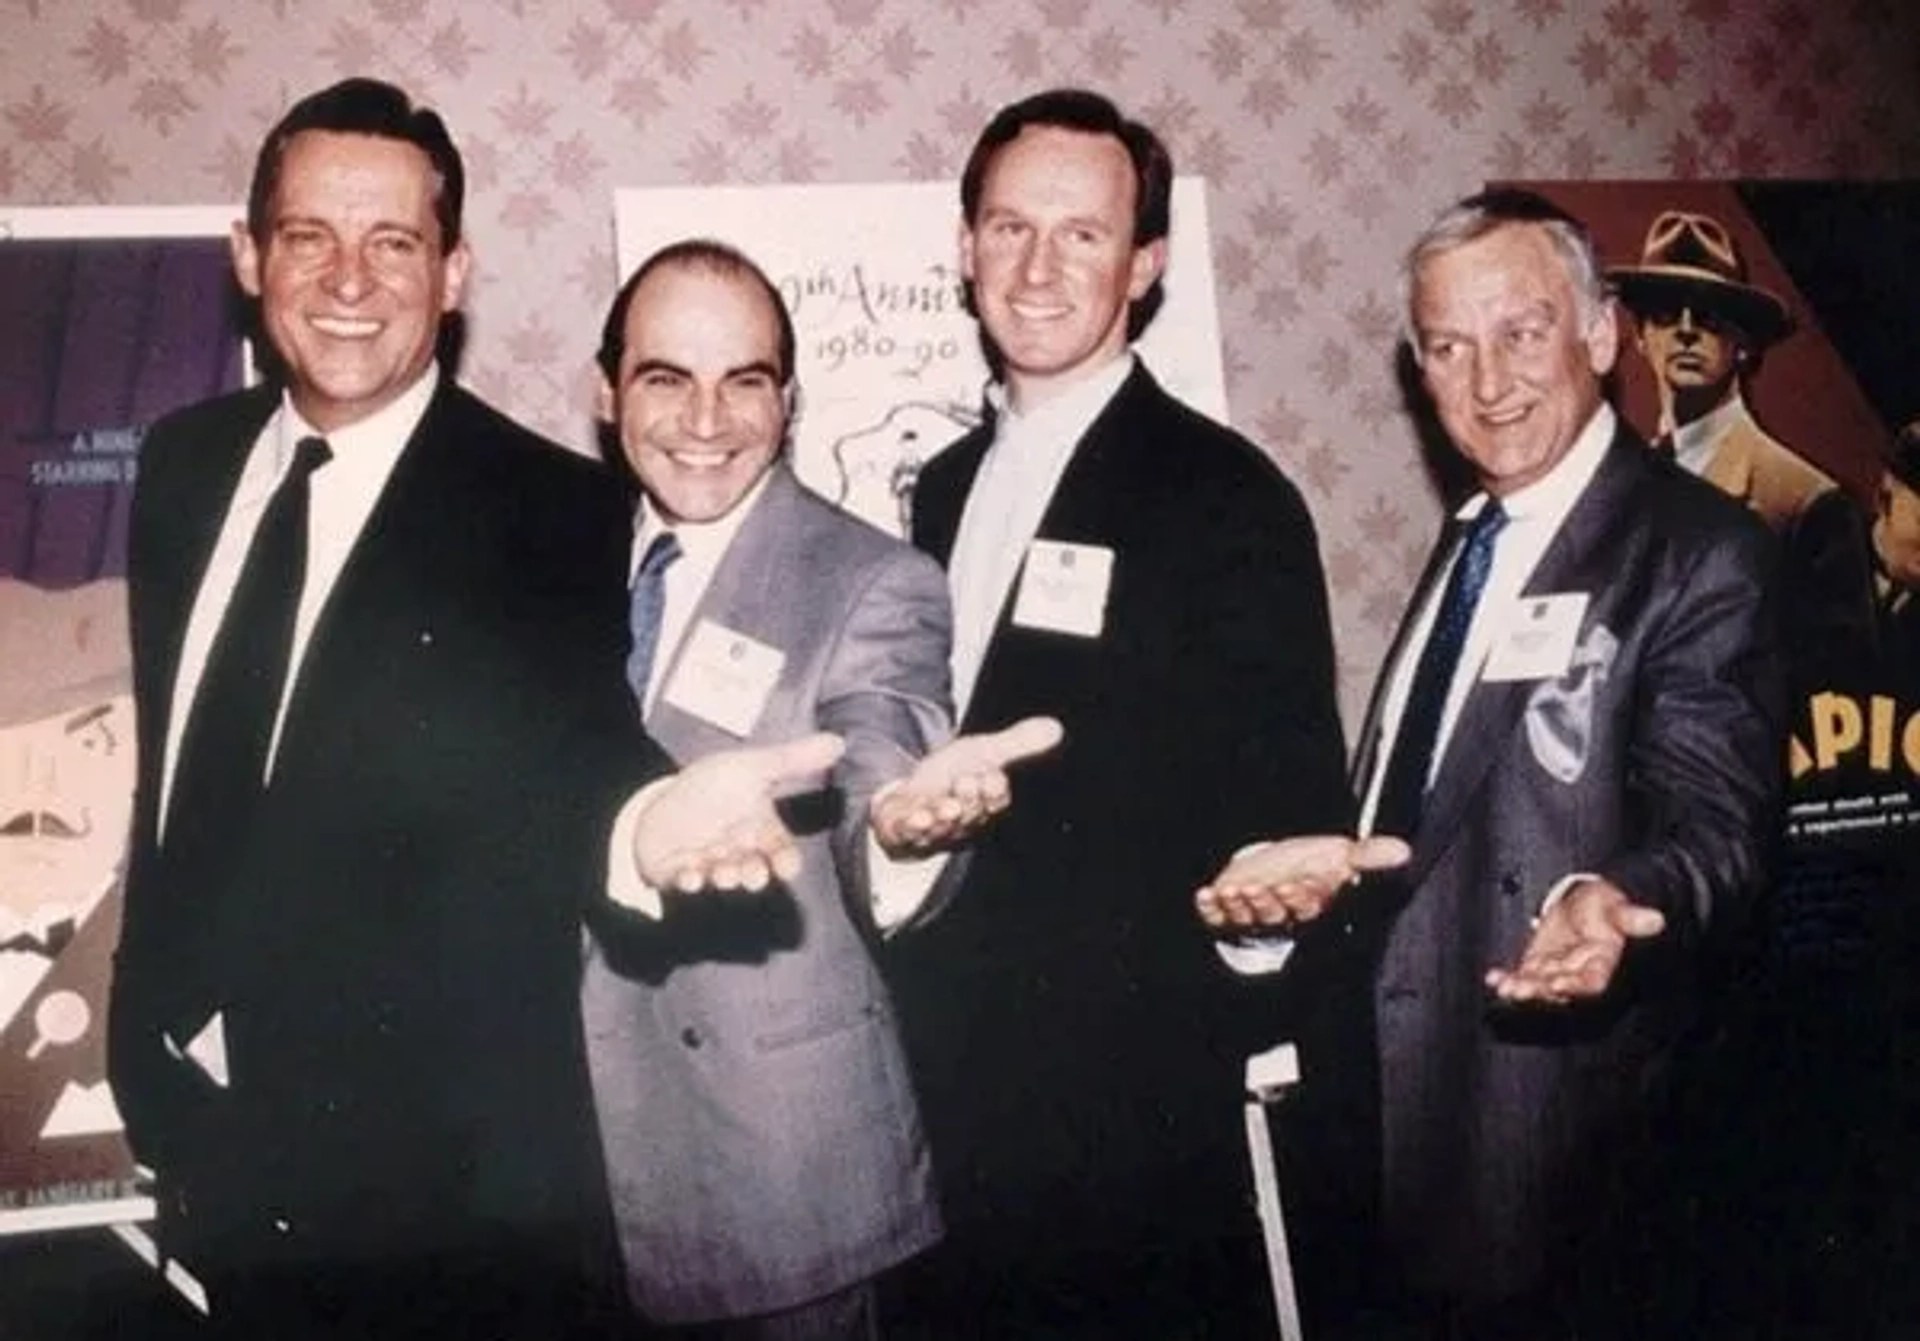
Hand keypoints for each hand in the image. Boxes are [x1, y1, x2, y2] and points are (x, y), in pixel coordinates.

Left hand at [632, 733, 845, 892]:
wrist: (654, 806)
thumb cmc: (708, 788)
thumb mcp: (752, 768)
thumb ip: (795, 760)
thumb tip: (838, 741)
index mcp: (757, 825)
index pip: (781, 848)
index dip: (785, 860)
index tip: (786, 867)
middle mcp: (736, 846)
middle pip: (755, 868)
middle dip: (755, 874)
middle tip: (751, 872)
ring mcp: (708, 861)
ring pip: (725, 876)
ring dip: (726, 876)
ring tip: (720, 871)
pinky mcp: (679, 871)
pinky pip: (688, 881)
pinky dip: (690, 879)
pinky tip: (690, 873)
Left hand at [870, 716, 1063, 855]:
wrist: (912, 797)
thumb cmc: (953, 777)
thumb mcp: (984, 753)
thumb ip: (1017, 744)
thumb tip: (1055, 728)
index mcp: (984, 804)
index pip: (995, 800)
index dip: (994, 789)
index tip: (991, 774)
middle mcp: (960, 821)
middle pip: (970, 814)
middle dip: (968, 799)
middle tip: (965, 782)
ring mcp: (931, 830)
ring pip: (941, 827)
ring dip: (941, 818)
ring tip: (941, 808)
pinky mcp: (903, 831)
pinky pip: (907, 832)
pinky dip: (910, 826)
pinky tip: (913, 818)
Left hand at [1194, 834, 1410, 930]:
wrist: (1271, 868)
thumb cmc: (1309, 865)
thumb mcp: (1338, 855)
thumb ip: (1367, 856)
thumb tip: (1404, 850)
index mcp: (1313, 903)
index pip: (1312, 904)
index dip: (1306, 894)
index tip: (1302, 881)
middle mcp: (1283, 915)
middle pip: (1279, 914)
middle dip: (1271, 902)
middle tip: (1265, 887)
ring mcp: (1254, 916)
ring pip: (1249, 916)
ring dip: (1242, 904)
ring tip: (1236, 889)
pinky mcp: (1227, 914)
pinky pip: (1217, 917)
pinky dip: (1210, 907)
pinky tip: (1206, 895)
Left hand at [1484, 878, 1664, 1003]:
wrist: (1586, 903)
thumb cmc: (1606, 905)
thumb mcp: (1617, 906)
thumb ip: (1631, 917)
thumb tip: (1656, 919)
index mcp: (1602, 962)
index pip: (1591, 980)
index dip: (1575, 984)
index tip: (1557, 983)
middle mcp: (1578, 973)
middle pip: (1559, 988)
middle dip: (1539, 991)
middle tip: (1519, 990)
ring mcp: (1556, 971)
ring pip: (1538, 985)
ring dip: (1520, 988)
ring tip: (1504, 987)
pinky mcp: (1538, 966)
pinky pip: (1522, 976)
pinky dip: (1507, 978)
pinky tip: (1493, 978)